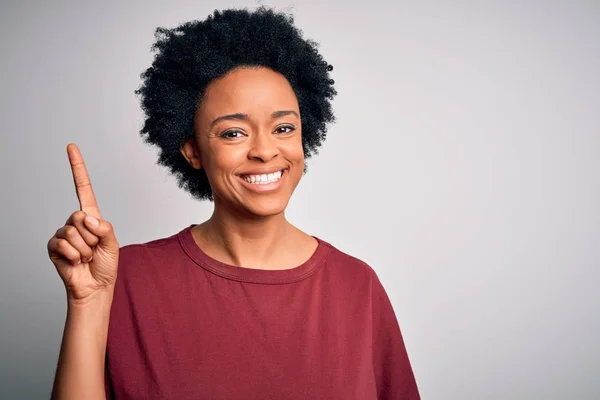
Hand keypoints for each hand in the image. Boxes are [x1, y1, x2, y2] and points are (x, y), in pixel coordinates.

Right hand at [47, 144, 119, 301]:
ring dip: (84, 249)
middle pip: (80, 217)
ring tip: (86, 257)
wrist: (95, 287)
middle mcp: (76, 222)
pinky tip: (76, 262)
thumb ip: (104, 228)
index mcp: (92, 216)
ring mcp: (63, 234)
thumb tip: (86, 217)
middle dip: (92, 237)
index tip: (71, 147)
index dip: (77, 168)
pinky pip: (62, 244)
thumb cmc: (105, 265)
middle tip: (94, 250)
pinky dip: (73, 255)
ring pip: (72, 232)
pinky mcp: (53, 247)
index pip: (83, 188)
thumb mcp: (112, 243)